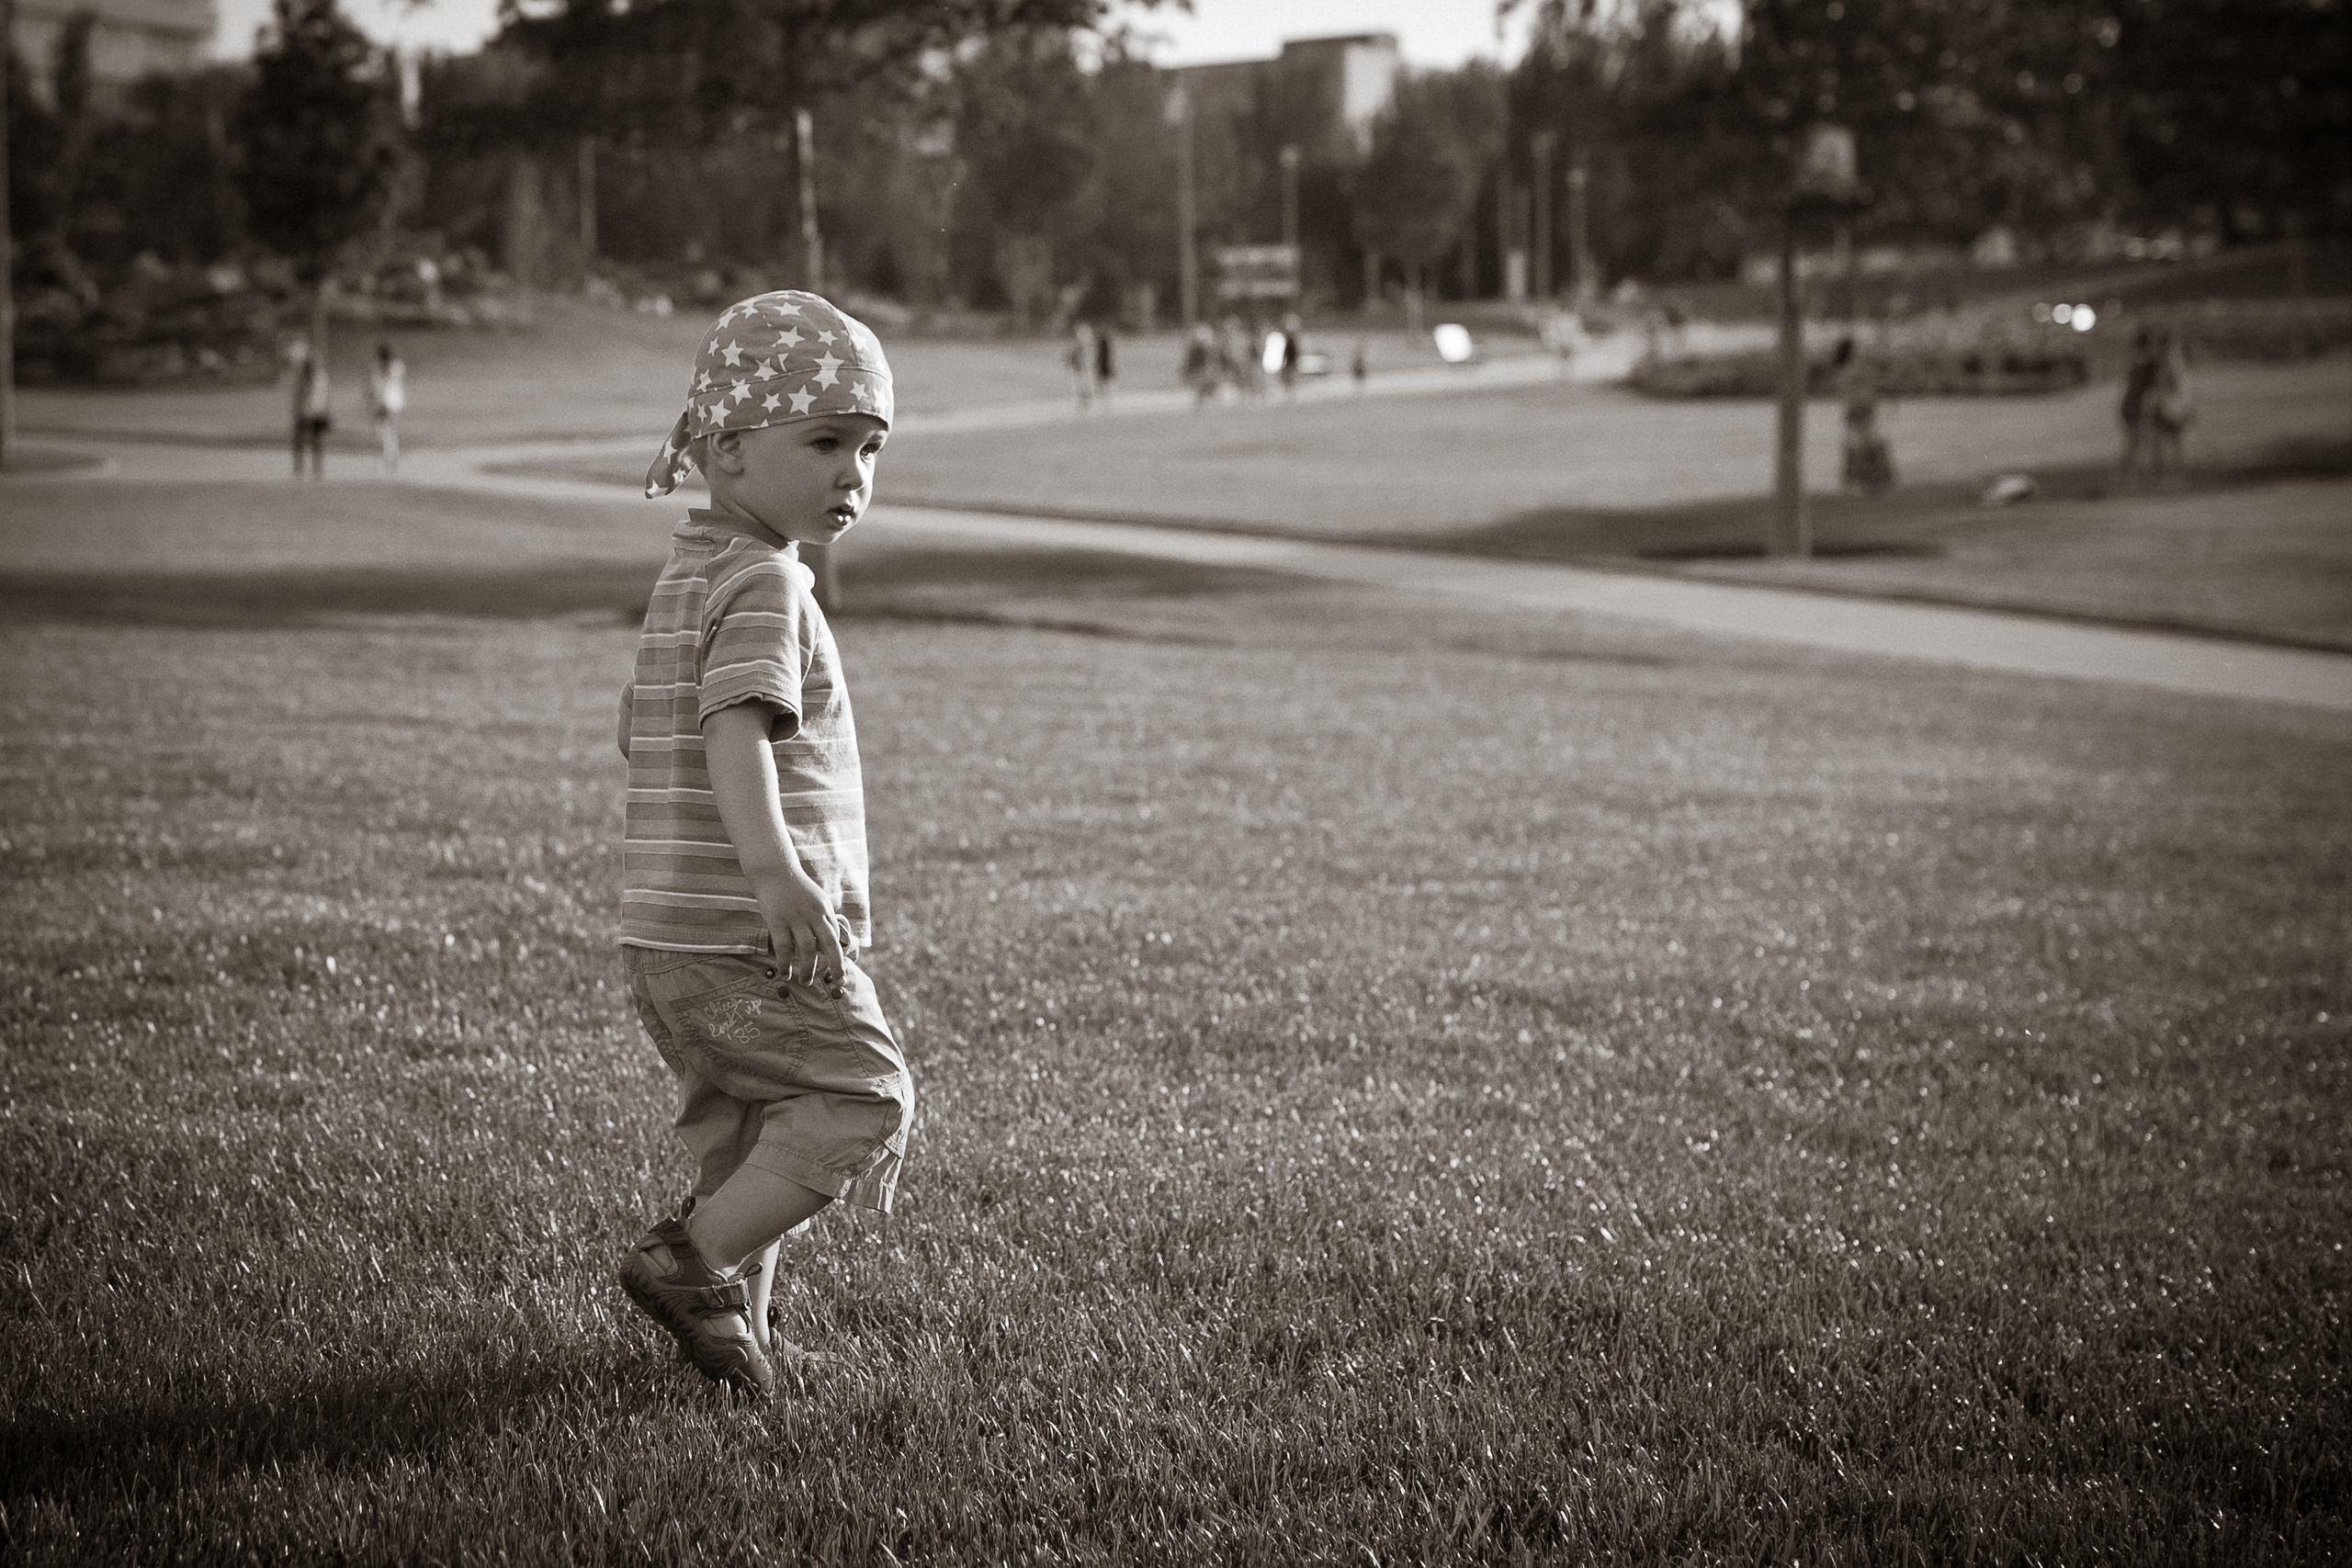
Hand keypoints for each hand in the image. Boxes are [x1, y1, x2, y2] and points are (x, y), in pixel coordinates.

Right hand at [755, 875, 844, 990]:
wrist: (774, 870)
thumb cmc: (795, 887)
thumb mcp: (816, 899)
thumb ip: (822, 918)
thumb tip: (826, 942)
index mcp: (825, 910)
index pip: (836, 937)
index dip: (839, 956)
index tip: (840, 972)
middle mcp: (814, 915)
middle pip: (830, 944)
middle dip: (837, 966)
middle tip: (839, 983)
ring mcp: (795, 918)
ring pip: (808, 949)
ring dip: (808, 969)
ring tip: (807, 982)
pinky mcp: (777, 921)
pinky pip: (783, 947)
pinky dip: (785, 963)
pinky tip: (785, 975)